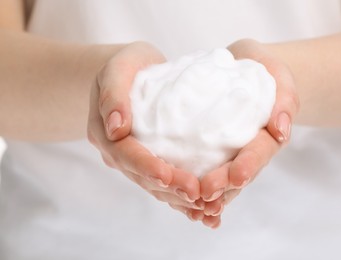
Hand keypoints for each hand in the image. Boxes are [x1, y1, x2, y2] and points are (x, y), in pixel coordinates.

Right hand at [87, 42, 201, 215]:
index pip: (125, 154)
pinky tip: (203, 209)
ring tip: (204, 209)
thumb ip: (113, 94)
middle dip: (169, 188)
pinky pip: (164, 183)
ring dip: (178, 199)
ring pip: (154, 186)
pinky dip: (181, 198)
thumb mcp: (117, 69)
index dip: (146, 166)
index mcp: (105, 133)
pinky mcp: (150, 161)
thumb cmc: (126, 66)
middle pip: (142, 176)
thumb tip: (115, 127)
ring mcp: (134, 161)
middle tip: (196, 194)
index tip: (167, 176)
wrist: (130, 74)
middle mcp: (118, 153)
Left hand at [197, 39, 299, 227]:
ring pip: (221, 177)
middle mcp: (247, 149)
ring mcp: (228, 151)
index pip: (259, 152)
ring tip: (192, 203)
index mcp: (266, 135)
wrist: (244, 65)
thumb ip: (285, 99)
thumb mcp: (279, 77)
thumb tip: (281, 129)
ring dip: (208, 192)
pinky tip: (176, 193)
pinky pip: (202, 165)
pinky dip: (193, 181)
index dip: (248, 165)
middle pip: (237, 172)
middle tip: (205, 192)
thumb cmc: (265, 70)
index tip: (236, 176)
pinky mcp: (209, 147)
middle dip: (223, 184)